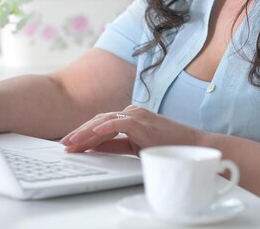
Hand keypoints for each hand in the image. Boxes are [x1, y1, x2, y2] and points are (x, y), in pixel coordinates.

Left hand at [60, 105, 201, 155]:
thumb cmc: (169, 148)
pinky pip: (116, 124)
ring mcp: (137, 115)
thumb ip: (115, 145)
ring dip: (85, 132)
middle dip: (79, 132)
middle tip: (64, 144)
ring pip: (103, 121)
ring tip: (71, 142)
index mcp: (131, 116)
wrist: (195, 147)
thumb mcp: (136, 147)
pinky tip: (90, 135)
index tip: (71, 144)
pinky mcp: (141, 122)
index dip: (84, 133)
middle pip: (98, 120)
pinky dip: (101, 129)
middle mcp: (132, 112)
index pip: (101, 123)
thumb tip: (94, 147)